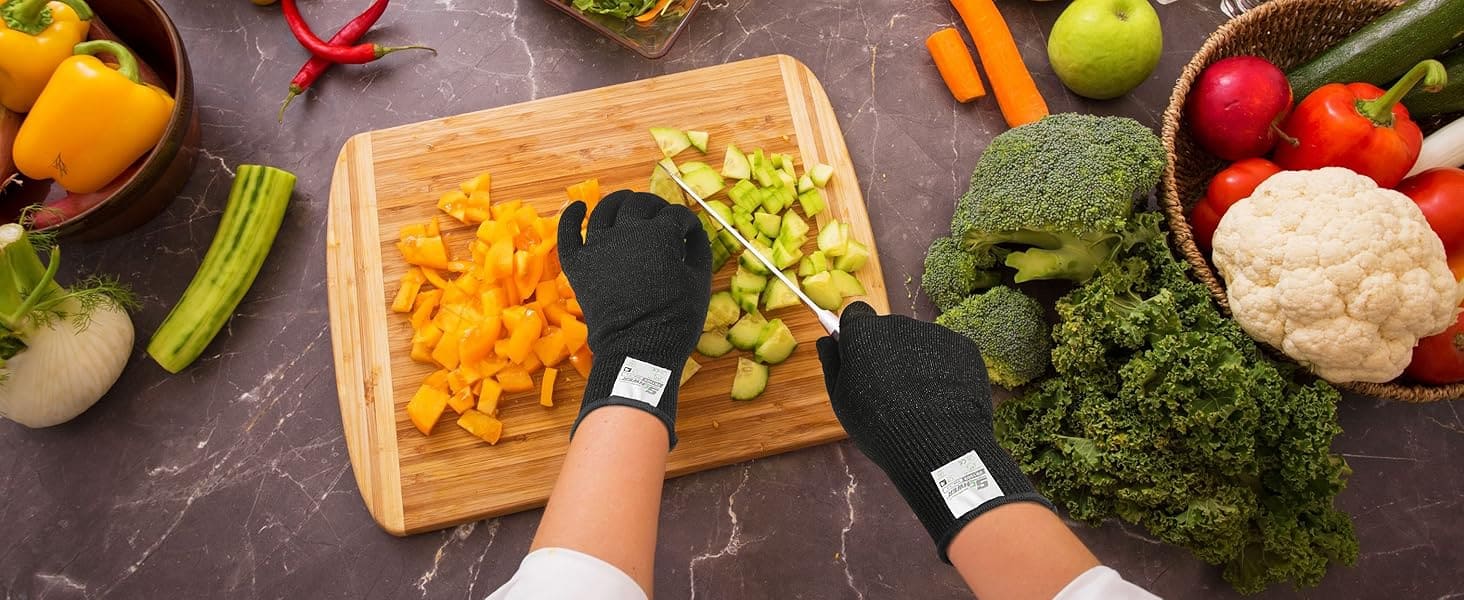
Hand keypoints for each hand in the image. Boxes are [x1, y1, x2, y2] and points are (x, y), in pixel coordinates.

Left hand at [557, 191, 712, 447]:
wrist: (638, 350)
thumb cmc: (676, 319)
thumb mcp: (700, 283)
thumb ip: (698, 249)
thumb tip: (693, 230)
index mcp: (660, 235)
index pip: (675, 215)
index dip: (685, 222)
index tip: (689, 231)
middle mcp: (627, 231)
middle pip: (640, 204)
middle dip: (655, 206)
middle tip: (660, 216)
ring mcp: (598, 246)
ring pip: (606, 209)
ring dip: (620, 202)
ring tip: (627, 204)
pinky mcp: (578, 263)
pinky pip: (568, 232)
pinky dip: (571, 215)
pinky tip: (578, 206)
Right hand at [817, 302, 1052, 561]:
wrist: (938, 447)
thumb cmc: (878, 425)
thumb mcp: (842, 400)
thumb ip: (833, 363)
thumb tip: (827, 339)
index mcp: (865, 332)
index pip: (856, 314)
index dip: (856, 334)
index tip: (859, 357)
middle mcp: (900, 324)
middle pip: (888, 330)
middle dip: (886, 350)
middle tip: (890, 388)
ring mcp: (935, 334)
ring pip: (918, 342)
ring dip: (915, 360)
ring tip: (919, 398)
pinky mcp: (963, 347)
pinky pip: (944, 352)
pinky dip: (941, 368)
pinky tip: (941, 397)